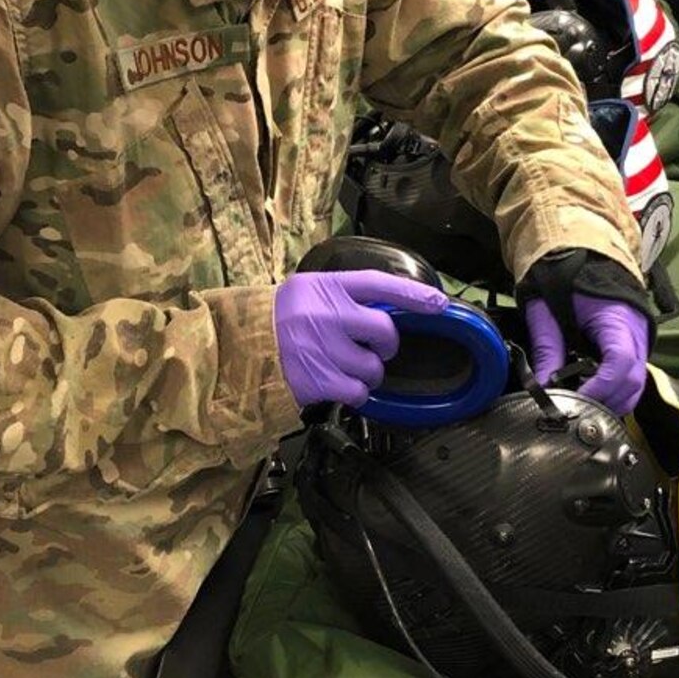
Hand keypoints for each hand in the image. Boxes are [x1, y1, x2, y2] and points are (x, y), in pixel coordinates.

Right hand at [274, 270, 447, 409]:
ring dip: (366, 373)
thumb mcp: (307, 294)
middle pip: (384, 331)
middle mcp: (325, 315)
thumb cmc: (280, 321)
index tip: (439, 303)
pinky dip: (352, 392)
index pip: (378, 285)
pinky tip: (334, 383)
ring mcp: (321, 349)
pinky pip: (357, 392)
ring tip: (343, 367)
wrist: (240, 347)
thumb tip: (390, 312)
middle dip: (386, 345)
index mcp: (325, 287)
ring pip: (373, 368)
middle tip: (374, 349)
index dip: (413, 294)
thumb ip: (344, 298)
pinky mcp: (316, 380)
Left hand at [524, 293, 649, 415]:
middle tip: (574, 409)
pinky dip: (615, 393)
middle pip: (633, 382)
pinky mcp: (636, 349)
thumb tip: (540, 389)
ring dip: (611, 402)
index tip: (575, 400)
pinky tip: (591, 393)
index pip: (621, 361)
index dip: (600, 387)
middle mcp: (637, 333)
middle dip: (605, 402)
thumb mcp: (548, 312)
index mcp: (617, 318)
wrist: (584, 260)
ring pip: (636, 386)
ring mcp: (640, 342)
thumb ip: (547, 350)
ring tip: (581, 404)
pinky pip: (632, 379)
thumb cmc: (567, 281)